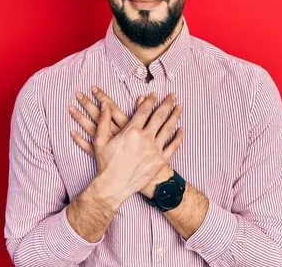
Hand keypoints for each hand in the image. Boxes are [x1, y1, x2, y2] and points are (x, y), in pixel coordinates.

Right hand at [69, 87, 183, 199]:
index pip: (144, 110)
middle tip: (173, 95)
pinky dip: (179, 137)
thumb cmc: (106, 164)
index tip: (154, 94)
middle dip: (167, 103)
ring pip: (169, 128)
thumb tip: (105, 104)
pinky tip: (181, 129)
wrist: (114, 187)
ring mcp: (155, 150)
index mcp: (131, 131)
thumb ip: (103, 120)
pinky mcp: (160, 161)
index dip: (150, 100)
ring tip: (179, 107)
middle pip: (160, 116)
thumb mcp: (100, 140)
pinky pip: (173, 146)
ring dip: (175, 116)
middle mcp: (145, 138)